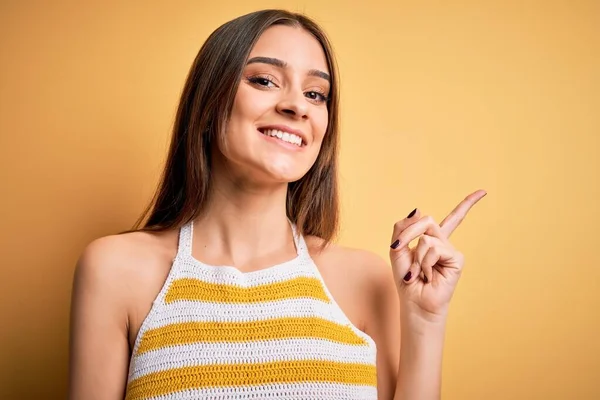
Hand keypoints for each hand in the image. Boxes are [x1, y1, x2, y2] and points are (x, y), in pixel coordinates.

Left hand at [389, 190, 486, 321]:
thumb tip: (420, 209)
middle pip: (425, 220)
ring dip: (415, 257)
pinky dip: (424, 263)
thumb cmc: (406, 279)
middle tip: (403, 253)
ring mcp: (451, 250)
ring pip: (426, 238)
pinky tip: (429, 275)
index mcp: (433, 239)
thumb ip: (403, 226)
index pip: (452, 219)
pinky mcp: (457, 258)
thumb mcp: (397, 248)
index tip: (484, 192)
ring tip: (420, 273)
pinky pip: (433, 249)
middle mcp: (444, 243)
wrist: (414, 302)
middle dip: (407, 236)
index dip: (467, 204)